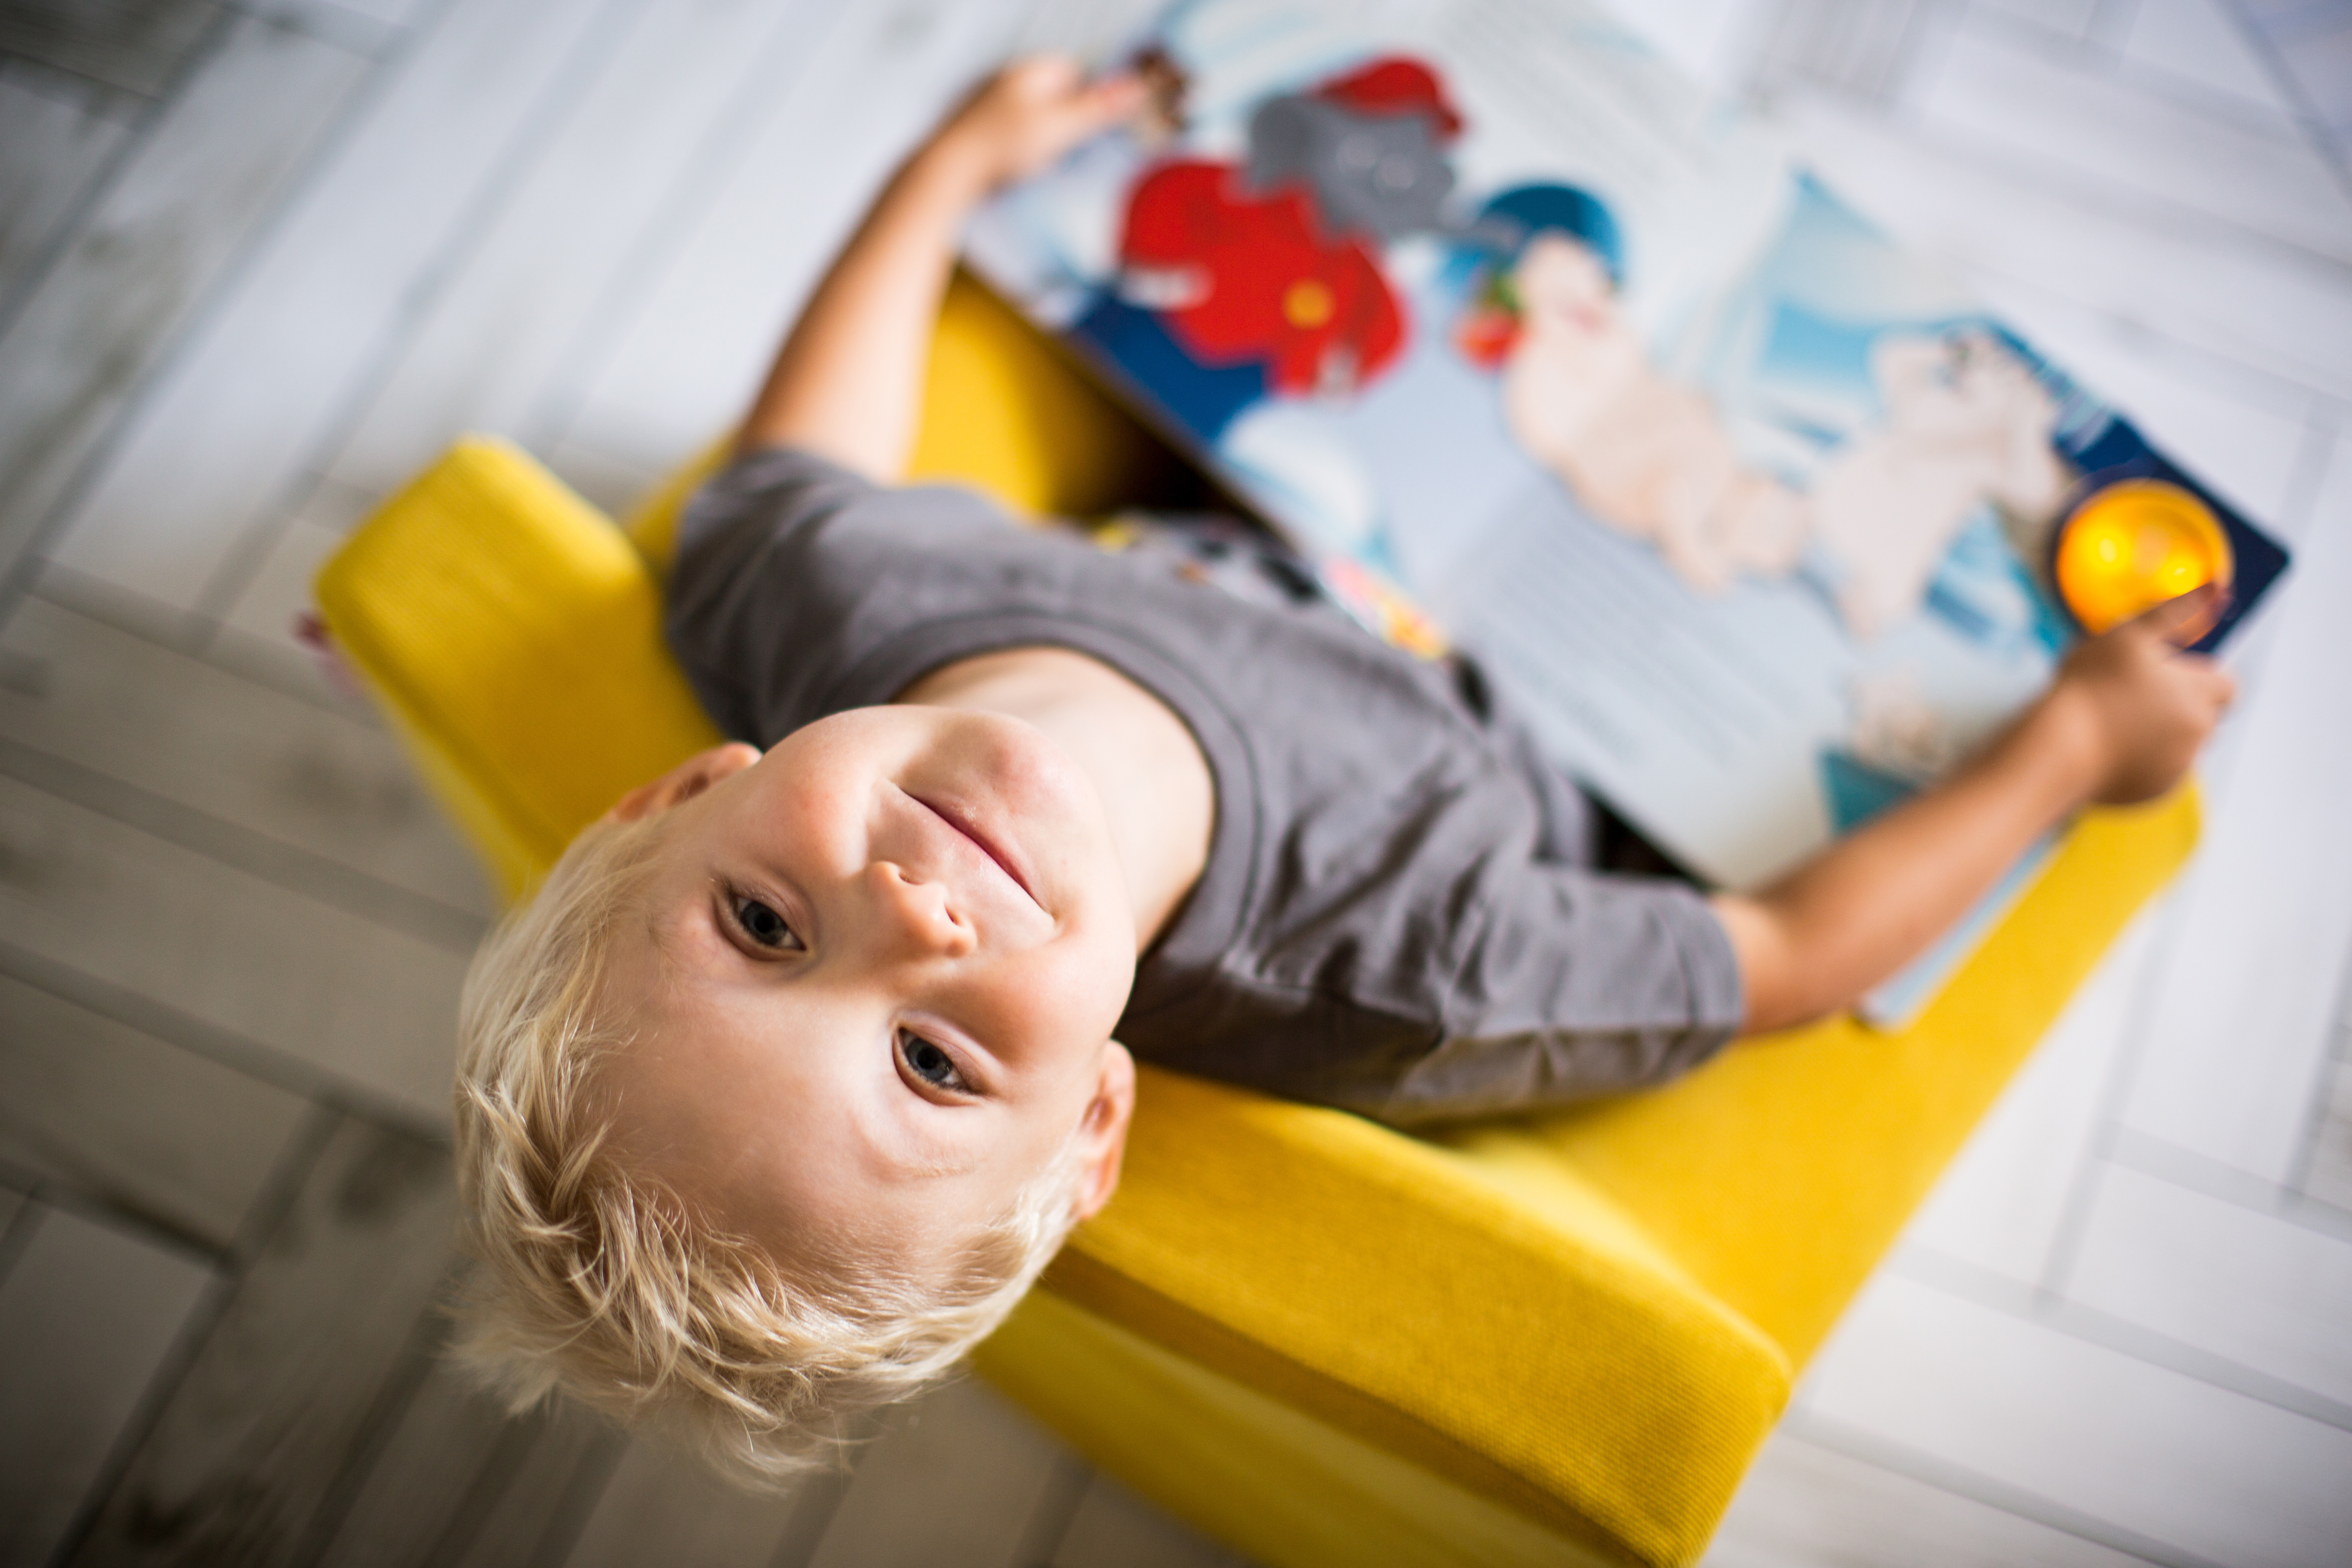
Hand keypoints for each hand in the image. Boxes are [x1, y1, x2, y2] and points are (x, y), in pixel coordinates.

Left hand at [926, 56, 1146, 196]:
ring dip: (1046, 139)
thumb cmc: (999, 147)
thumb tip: (1135, 87)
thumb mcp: (1059, 127)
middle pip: (1054, 95)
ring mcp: (988, 106)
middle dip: (1070, 119)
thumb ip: (1097, 108)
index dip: (1091, 95)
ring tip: (1045, 160)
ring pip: (1034, 118)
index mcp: (1026, 71)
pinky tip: (1022, 168)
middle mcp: (1005, 82)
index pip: (1072, 70)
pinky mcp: (977, 133)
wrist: (946, 173)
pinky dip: (1023, 151)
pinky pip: (1013, 137)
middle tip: (1075, 146)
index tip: (1100, 120)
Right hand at [2042, 584, 2236, 805]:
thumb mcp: (2129, 637)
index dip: (2195, 676)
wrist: (2055, 750)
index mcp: (2197, 696)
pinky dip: (2141, 762)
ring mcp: (2176, 768)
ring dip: (2160, 733)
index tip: (2159, 676)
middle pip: (2204, 716)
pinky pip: (2158, 772)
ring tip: (2114, 723)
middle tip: (2131, 698)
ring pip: (2181, 745)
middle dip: (2178, 706)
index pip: (2225, 684)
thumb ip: (2176, 613)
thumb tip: (2218, 589)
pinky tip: (2107, 749)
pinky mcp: (2153, 794)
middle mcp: (2197, 735)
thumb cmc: (2087, 688)